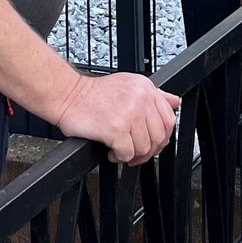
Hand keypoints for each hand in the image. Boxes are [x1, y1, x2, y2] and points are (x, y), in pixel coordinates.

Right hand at [50, 73, 181, 164]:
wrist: (66, 95)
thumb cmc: (93, 94)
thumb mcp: (128, 84)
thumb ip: (154, 95)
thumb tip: (175, 102)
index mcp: (146, 88)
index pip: (169, 119)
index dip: (162, 137)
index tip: (152, 142)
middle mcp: (140, 99)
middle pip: (158, 136)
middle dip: (147, 150)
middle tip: (134, 151)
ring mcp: (129, 114)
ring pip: (144, 147)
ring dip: (132, 155)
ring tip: (120, 150)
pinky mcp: (116, 129)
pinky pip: (127, 153)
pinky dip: (119, 157)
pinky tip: (111, 151)